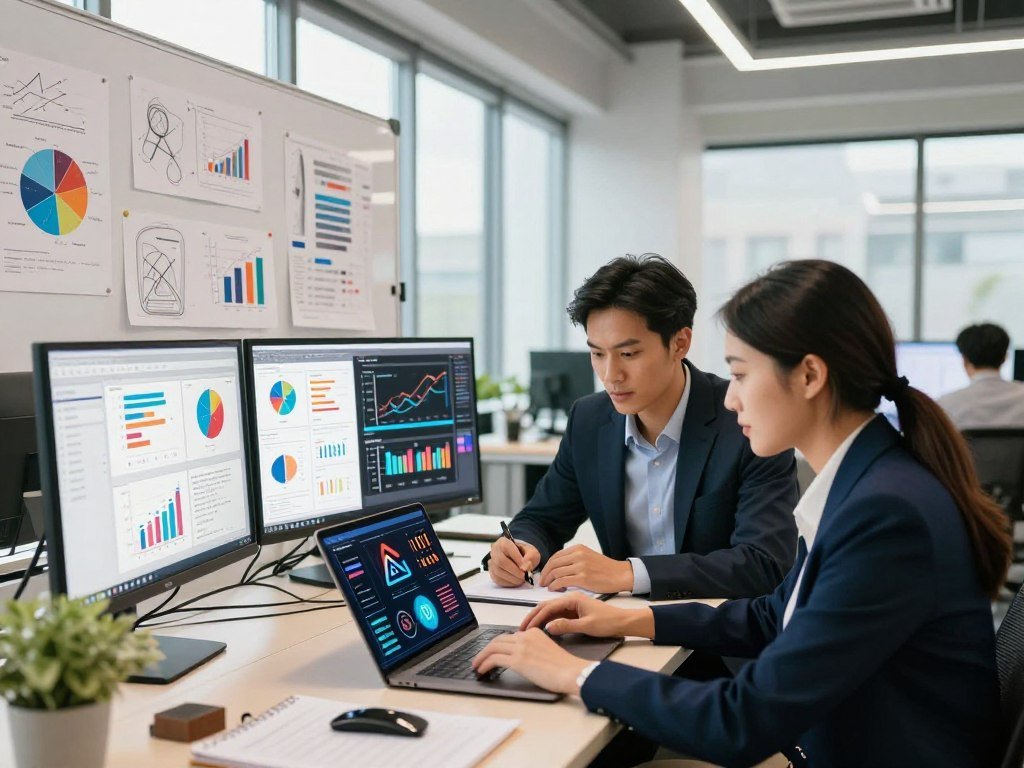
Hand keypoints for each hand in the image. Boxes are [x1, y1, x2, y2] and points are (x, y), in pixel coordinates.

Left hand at [471, 628, 590, 694]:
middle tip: (479, 658)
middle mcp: (526, 636)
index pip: (509, 636)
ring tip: (476, 665)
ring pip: (493, 647)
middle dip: (486, 649)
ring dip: (481, 656)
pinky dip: (484, 664)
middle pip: (498, 639)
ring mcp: (521, 647)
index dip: (497, 645)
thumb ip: (533, 650)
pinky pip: (494, 659)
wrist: (572, 672)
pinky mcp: (518, 660)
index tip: (491, 652)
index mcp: (534, 633)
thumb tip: (521, 659)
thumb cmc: (565, 667)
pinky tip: (482, 670)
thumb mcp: (547, 651)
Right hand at [488, 536, 540, 586]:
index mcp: (503, 542)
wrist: (519, 559)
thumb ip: (530, 557)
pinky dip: (508, 582)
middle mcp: (495, 551)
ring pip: (498, 572)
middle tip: (524, 576)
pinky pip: (497, 579)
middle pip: (501, 561)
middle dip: (514, 571)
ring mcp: (492, 562)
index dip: (517, 559)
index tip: (525, 567)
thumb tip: (525, 568)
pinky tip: (516, 581)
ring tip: (521, 579)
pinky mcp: (492, 573)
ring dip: (512, 578)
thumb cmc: (524, 553)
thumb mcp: (532, 551)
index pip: (507, 548)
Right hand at [519, 592, 654, 639]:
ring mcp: (572, 605)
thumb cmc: (608, 621)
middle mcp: (571, 599)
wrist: (623, 621)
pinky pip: (557, 614)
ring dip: (539, 619)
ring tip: (528, 630)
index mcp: (573, 598)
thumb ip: (567, 626)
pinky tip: (543, 629)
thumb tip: (548, 627)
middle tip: (522, 628)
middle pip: (546, 606)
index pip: (549, 606)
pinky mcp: (575, 611)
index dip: (536, 618)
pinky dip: (548, 621)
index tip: (527, 628)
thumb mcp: (587, 625)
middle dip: (533, 616)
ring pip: (551, 610)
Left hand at [539, 544, 632, 593]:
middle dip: (545, 574)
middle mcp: (578, 555)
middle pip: (553, 564)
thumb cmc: (605, 569)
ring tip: (548, 587)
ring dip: (549, 581)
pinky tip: (554, 589)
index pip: (556, 556)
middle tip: (542, 583)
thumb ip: (574, 559)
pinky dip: (554, 586)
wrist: (620, 575)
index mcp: (578, 548)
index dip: (547, 567)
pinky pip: (561, 581)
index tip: (544, 574)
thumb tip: (558, 567)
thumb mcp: (588, 557)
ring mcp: (580, 566)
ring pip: (556, 573)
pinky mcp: (583, 578)